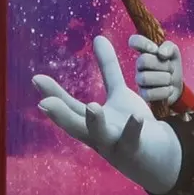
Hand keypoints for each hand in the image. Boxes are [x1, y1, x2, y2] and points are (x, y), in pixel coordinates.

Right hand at [32, 38, 176, 193]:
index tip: (37, 79)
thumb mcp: (118, 95)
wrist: (156, 157)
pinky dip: (133, 129)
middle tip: (45, 104)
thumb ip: (108, 69)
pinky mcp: (134, 149)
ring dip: (95, 123)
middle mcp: (96, 135)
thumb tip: (98, 37)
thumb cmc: (130, 126)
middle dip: (60, 115)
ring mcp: (114, 144)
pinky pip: (132, 139)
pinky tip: (136, 116)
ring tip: (93, 107)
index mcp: (89, 121)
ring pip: (101, 136)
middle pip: (75, 126)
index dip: (53, 94)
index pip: (68, 107)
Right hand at [128, 34, 183, 108]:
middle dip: (163, 65)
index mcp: (145, 52)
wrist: (176, 87)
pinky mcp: (143, 94)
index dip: (143, 43)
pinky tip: (169, 89)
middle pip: (143, 60)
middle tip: (170, 68)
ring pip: (145, 78)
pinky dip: (164, 91)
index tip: (155, 49)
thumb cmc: (171, 67)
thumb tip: (161, 53)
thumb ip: (169, 47)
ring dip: (165, 78)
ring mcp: (139, 80)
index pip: (134, 41)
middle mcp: (139, 65)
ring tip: (169, 79)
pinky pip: (149, 93)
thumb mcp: (174, 53)